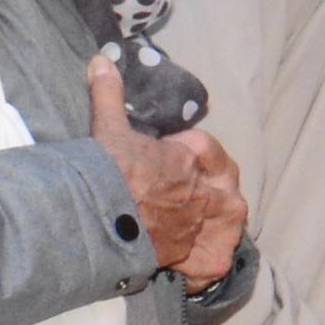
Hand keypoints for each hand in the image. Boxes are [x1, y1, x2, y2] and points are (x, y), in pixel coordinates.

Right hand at [87, 57, 245, 285]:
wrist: (96, 215)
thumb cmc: (106, 169)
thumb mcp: (107, 126)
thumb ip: (108, 93)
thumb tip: (100, 60)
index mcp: (186, 158)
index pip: (202, 149)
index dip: (189, 150)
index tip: (167, 155)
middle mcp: (200, 191)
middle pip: (224, 186)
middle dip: (214, 187)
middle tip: (190, 192)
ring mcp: (197, 224)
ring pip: (228, 220)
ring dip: (220, 220)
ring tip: (202, 223)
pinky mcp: (188, 255)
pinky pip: (211, 262)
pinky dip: (206, 264)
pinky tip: (197, 263)